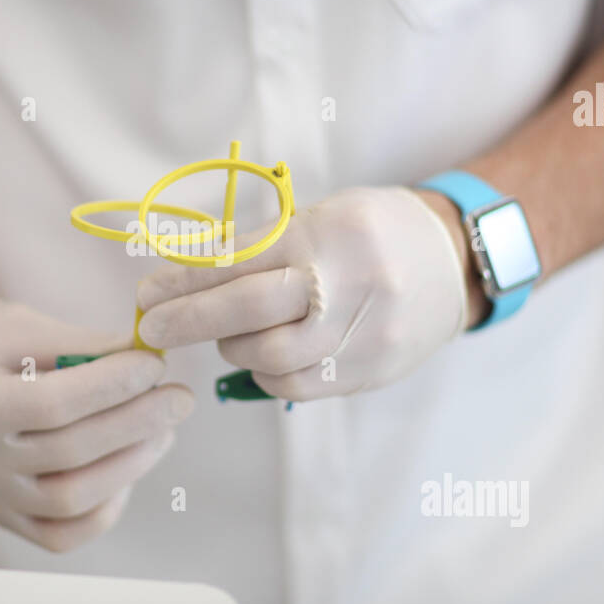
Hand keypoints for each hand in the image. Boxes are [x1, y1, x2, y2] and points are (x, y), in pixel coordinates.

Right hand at [0, 296, 193, 551]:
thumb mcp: (15, 325)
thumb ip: (79, 343)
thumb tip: (146, 352)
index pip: (51, 404)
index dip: (111, 383)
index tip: (154, 362)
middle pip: (70, 453)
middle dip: (136, 421)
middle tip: (178, 396)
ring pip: (72, 500)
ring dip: (130, 462)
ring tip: (163, 427)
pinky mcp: (4, 516)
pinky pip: (62, 533)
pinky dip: (105, 506)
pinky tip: (127, 465)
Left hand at [136, 187, 472, 400]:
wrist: (456, 262)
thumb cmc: (374, 230)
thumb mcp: (320, 216)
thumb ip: (258, 246)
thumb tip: (182, 272)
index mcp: (331, 235)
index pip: (242, 262)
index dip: (186, 283)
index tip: (147, 295)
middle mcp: (351, 285)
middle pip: (253, 313)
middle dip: (193, 322)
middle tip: (156, 327)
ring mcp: (366, 335)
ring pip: (275, 360)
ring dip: (235, 349)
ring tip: (229, 335)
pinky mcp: (373, 371)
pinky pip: (302, 387)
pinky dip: (268, 375)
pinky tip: (264, 357)